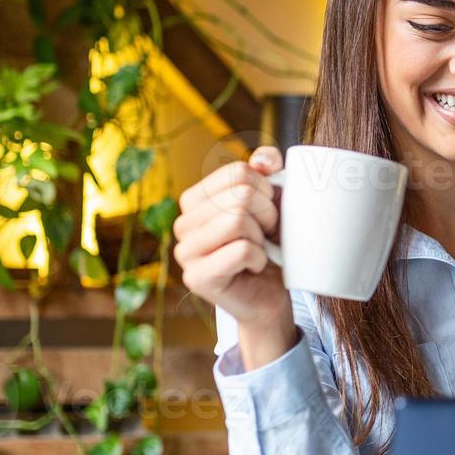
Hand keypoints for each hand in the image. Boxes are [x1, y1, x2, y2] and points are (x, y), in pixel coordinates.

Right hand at [173, 145, 295, 368]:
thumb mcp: (272, 202)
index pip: (238, 172)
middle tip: (266, 235)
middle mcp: (182, 223)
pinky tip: (254, 267)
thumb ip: (266, 172)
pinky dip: (259, 258)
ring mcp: (185, 252)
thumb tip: (265, 160)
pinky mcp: (197, 277)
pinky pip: (241, 250)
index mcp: (195, 199)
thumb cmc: (270, 246)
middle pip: (240, 195)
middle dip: (267, 215)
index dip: (266, 190)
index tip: (268, 211)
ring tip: (259, 250)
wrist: (271, 294)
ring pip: (238, 220)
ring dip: (261, 237)